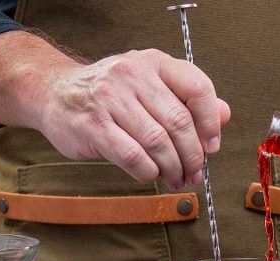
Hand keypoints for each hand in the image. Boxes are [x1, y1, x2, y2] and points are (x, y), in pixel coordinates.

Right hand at [0, 32, 229, 190]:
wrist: (54, 93)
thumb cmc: (109, 94)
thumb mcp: (150, 86)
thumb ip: (186, 100)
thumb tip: (225, 115)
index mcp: (153, 62)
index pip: (197, 88)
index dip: (211, 122)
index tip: (212, 146)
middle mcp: (133, 75)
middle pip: (179, 122)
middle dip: (193, 156)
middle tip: (195, 174)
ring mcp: (110, 99)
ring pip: (158, 142)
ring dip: (172, 168)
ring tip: (176, 179)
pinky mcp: (94, 126)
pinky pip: (133, 157)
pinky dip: (148, 172)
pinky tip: (150, 175)